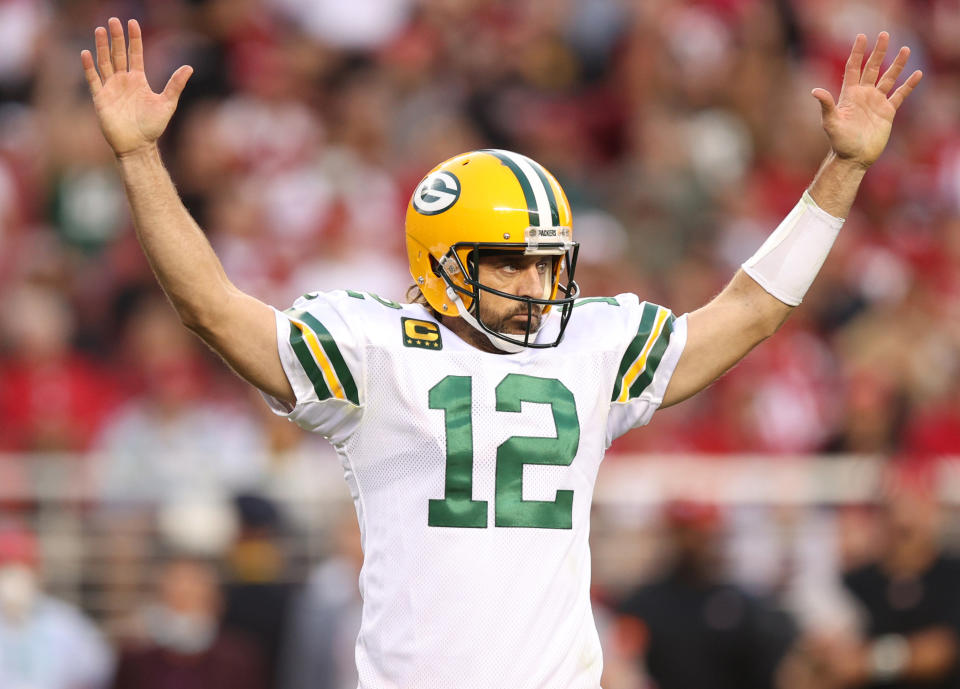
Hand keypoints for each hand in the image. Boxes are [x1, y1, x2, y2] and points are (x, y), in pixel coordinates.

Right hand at [81, 18, 192, 156]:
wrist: (138, 146)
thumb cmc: (153, 127)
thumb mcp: (167, 103)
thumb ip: (175, 85)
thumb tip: (189, 67)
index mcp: (139, 80)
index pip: (136, 54)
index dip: (134, 39)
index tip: (133, 23)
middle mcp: (123, 81)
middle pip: (118, 54)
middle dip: (116, 37)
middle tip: (113, 20)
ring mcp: (111, 88)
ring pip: (105, 62)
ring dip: (101, 46)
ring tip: (100, 30)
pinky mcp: (101, 99)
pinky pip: (93, 80)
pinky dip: (89, 67)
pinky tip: (87, 53)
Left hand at [812, 32, 921, 168]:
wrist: (853, 158)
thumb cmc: (839, 141)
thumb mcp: (831, 122)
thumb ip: (826, 105)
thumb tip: (814, 90)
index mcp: (849, 94)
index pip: (853, 68)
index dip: (857, 53)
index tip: (862, 37)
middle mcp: (863, 95)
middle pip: (872, 68)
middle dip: (878, 52)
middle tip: (884, 35)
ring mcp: (876, 102)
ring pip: (888, 78)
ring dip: (896, 65)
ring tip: (905, 49)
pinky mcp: (887, 112)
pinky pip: (900, 95)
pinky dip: (908, 85)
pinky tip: (916, 74)